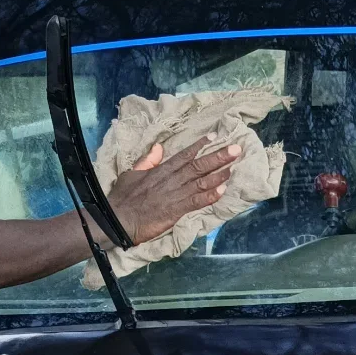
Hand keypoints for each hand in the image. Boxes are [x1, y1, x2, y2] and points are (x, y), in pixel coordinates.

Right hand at [103, 139, 241, 245]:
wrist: (119, 217)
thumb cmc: (124, 197)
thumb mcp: (133, 173)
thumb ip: (148, 160)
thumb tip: (158, 147)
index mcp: (161, 170)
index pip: (185, 155)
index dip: (201, 146)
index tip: (215, 137)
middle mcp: (171, 179)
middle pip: (198, 165)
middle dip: (218, 156)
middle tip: (236, 149)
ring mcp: (175, 194)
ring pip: (201, 181)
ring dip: (219, 174)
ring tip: (234, 166)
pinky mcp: (177, 209)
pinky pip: (197, 201)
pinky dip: (211, 196)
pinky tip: (223, 190)